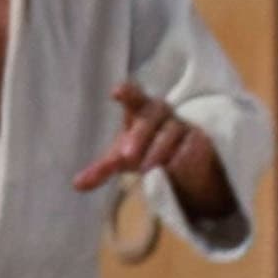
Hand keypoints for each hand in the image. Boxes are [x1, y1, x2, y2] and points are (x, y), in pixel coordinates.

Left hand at [73, 83, 235, 217]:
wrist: (181, 161)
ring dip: (157, 151)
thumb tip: (77, 185)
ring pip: (171, 132)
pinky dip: (182, 157)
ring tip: (146, 170)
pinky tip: (173, 168)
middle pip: (150, 116)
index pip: (133, 95)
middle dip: (138, 136)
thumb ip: (102, 169)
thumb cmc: (143, 149)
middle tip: (127, 157)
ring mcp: (183, 124)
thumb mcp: (122, 159)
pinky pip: (192, 145)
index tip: (117, 91)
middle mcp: (161, 112)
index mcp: (139, 110)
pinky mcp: (201, 139)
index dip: (127, 92)